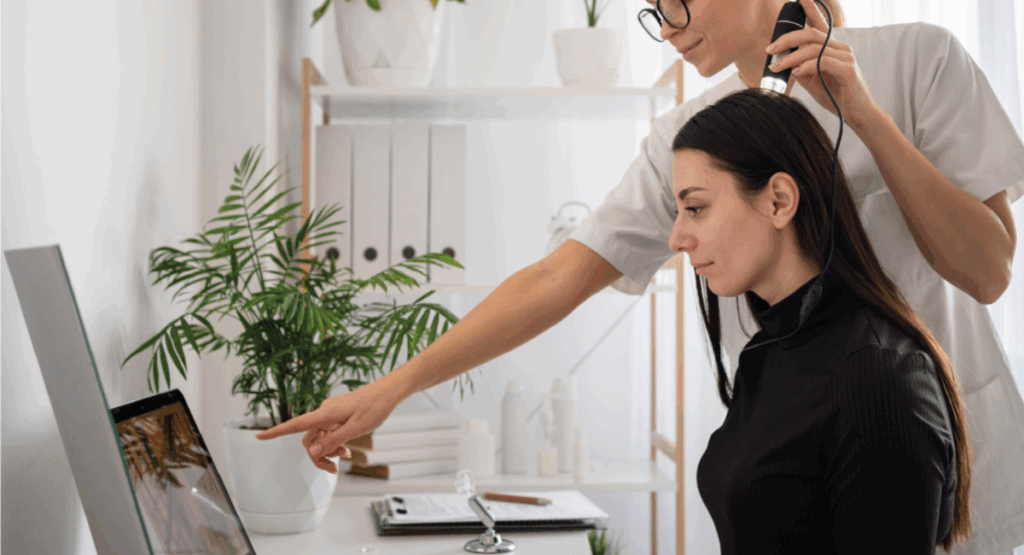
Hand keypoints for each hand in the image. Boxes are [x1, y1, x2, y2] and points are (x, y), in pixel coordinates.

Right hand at [254, 379, 402, 473]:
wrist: (389, 391)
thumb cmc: (375, 406)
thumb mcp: (356, 428)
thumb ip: (333, 440)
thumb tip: (312, 450)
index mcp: (325, 414)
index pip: (295, 425)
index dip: (276, 432)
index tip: (258, 436)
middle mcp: (324, 411)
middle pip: (308, 438)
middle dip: (318, 454)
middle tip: (335, 466)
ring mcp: (330, 412)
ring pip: (319, 436)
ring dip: (328, 449)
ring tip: (346, 455)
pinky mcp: (337, 413)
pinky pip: (328, 430)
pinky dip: (334, 441)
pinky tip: (347, 447)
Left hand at [767, 0, 883, 130]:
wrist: (857, 115)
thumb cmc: (836, 96)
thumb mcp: (813, 81)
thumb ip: (800, 69)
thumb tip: (782, 61)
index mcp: (832, 48)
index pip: (819, 24)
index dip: (810, 9)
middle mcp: (840, 48)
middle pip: (811, 34)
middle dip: (787, 40)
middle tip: (770, 50)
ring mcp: (846, 57)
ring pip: (814, 48)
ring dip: (791, 58)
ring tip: (777, 67)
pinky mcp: (849, 70)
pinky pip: (824, 62)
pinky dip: (807, 65)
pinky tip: (796, 72)